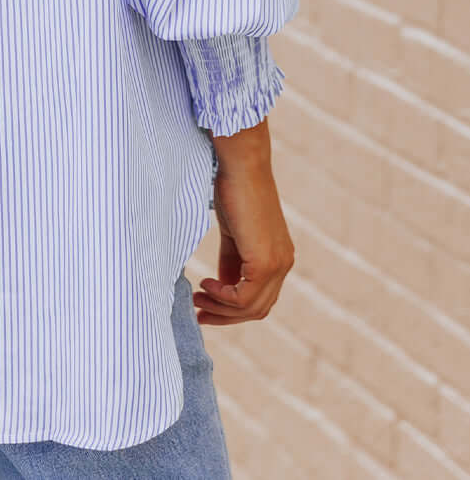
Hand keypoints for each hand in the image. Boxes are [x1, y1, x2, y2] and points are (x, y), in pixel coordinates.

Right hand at [192, 117, 294, 325]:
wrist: (241, 166)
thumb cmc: (234, 189)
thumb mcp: (233, 232)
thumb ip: (232, 260)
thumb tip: (224, 285)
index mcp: (278, 256)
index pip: (259, 298)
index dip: (231, 308)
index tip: (204, 305)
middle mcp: (284, 264)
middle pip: (257, 310)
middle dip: (225, 315)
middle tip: (198, 312)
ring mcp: (277, 264)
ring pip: (251, 307)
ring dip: (221, 308)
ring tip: (198, 300)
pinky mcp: (265, 262)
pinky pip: (244, 297)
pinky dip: (223, 296)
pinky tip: (206, 284)